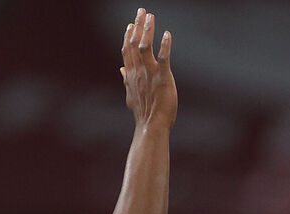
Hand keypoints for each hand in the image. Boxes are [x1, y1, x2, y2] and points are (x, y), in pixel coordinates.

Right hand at [120, 8, 177, 129]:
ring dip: (147, 30)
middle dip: (138, 26)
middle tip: (142, 11)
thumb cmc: (144, 113)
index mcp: (131, 75)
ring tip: (150, 17)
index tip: (130, 24)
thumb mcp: (131, 95)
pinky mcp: (162, 78)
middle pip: (134, 43)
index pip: (126, 50)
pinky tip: (167, 34)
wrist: (151, 126)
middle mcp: (138, 71)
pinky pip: (163, 58)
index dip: (128, 36)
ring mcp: (149, 74)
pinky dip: (164, 45)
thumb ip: (127, 80)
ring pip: (145, 47)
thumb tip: (122, 70)